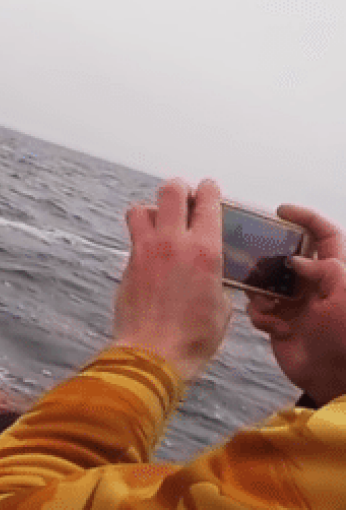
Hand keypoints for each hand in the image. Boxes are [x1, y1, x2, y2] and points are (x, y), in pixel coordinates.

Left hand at [112, 178, 229, 382]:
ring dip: (151, 210)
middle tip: (182, 196)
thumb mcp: (222, 307)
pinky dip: (141, 236)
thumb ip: (216, 280)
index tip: (209, 188)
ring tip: (160, 222)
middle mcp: (173, 242)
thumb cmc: (194, 337)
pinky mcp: (127, 264)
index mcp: (205, 250)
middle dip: (177, 188)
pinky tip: (150, 251)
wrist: (153, 353)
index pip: (207, 203)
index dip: (208, 190)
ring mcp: (145, 251)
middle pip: (169, 191)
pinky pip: (132, 237)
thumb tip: (209, 276)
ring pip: (140, 209)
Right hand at [245, 205, 345, 402]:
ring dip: (261, 291)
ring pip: (267, 282)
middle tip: (255, 259)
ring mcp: (296, 303)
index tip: (280, 211)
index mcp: (337, 273)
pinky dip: (262, 316)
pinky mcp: (279, 322)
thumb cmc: (344, 337)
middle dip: (270, 258)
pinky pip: (259, 309)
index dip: (306, 218)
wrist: (334, 380)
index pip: (325, 236)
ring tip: (268, 305)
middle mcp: (316, 284)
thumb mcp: (345, 296)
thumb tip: (295, 260)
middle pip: (287, 256)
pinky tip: (274, 328)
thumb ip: (325, 269)